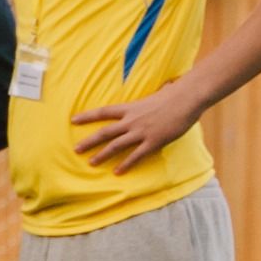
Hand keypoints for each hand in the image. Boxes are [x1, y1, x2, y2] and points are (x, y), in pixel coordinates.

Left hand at [71, 81, 202, 171]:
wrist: (187, 98)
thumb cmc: (174, 94)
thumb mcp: (154, 94)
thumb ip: (147, 99)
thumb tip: (159, 87)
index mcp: (130, 108)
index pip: (103, 112)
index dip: (87, 116)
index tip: (73, 120)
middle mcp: (132, 120)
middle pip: (105, 132)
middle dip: (89, 141)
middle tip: (75, 149)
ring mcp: (141, 132)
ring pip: (116, 145)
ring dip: (102, 155)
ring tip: (91, 163)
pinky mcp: (153, 141)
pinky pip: (136, 156)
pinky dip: (126, 164)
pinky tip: (117, 172)